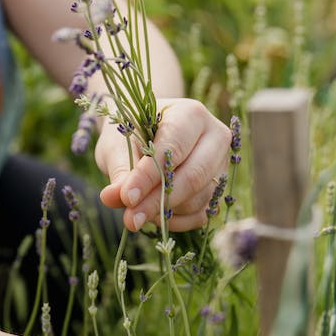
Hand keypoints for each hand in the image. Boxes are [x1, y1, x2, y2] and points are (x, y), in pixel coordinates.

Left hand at [96, 98, 230, 231]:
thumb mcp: (117, 144)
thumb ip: (119, 170)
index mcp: (191, 114)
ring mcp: (221, 166)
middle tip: (130, 219)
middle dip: (159, 201)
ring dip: (165, 212)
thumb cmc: (132, 132)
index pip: (174, 149)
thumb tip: (113, 198)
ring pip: (198, 199)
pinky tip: (153, 217)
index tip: (127, 198)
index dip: (149, 176)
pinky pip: (201, 215)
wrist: (146, 134)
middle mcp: (215, 138)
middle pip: (194, 175)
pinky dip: (175, 221)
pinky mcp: (218, 190)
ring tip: (136, 212)